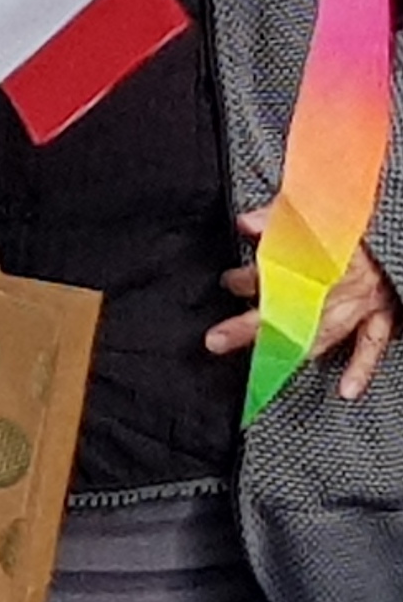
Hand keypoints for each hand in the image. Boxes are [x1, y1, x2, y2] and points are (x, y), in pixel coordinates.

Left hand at [213, 208, 399, 400]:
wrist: (398, 226)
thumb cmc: (352, 220)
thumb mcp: (315, 211)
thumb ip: (278, 216)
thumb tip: (245, 223)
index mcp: (322, 253)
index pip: (279, 270)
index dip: (250, 279)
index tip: (229, 283)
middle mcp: (341, 283)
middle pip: (290, 309)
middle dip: (251, 327)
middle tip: (216, 340)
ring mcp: (363, 302)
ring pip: (321, 332)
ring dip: (289, 350)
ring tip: (261, 368)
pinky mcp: (384, 313)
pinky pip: (372, 344)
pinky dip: (360, 368)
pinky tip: (347, 391)